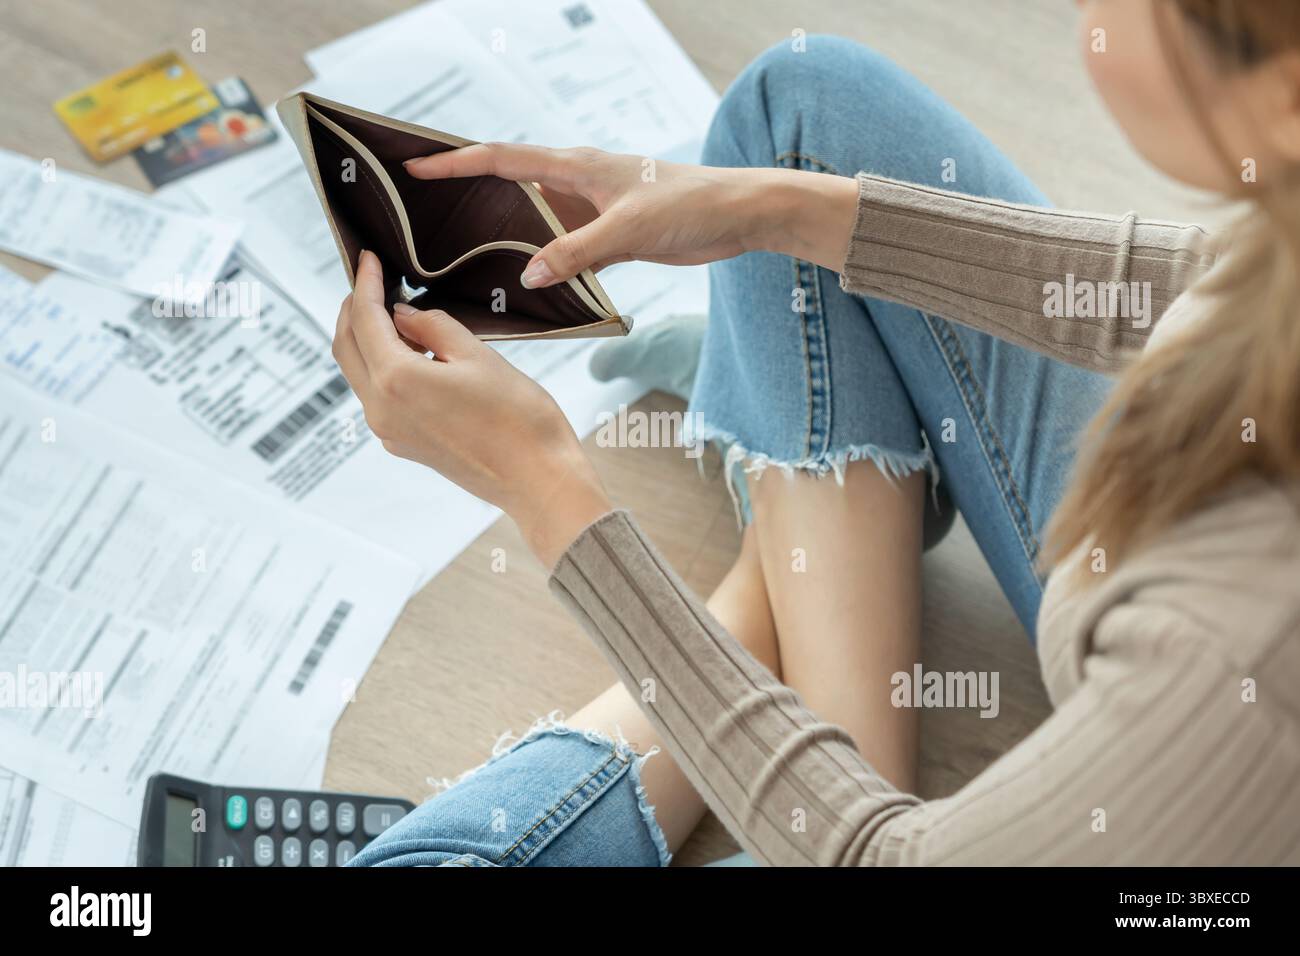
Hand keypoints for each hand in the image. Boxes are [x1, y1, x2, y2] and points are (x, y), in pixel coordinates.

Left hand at [333, 250, 612, 567]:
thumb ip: (433, 326)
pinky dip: (382, 366)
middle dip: (354, 309)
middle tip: (372, 281)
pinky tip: (411, 352)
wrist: (539, 479)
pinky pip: (378, 396)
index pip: (364, 320)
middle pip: (346, 347)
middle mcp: (381, 409)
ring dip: (366, 338)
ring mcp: (390, 431)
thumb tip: (402, 314)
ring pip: (359, 372)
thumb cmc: (520, 419)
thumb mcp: (477, 355)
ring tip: (394, 312)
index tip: (369, 259)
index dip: (365, 284)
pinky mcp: (404, 444)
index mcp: (397, 380)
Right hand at [403, 143, 858, 286]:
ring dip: (503, 234)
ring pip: (535, 220)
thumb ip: (575, 253)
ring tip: (461, 255)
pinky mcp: (610, 235)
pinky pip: (563, 247)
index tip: (414, 168)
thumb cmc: (689, 206)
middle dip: (466, 194)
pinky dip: (541, 261)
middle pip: (509, 184)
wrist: (738, 215)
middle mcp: (577, 182)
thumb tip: (528, 276)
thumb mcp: (627, 231)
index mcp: (575, 166)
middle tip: (423, 212)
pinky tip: (525, 285)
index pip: (501, 158)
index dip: (455, 163)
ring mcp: (592, 209)